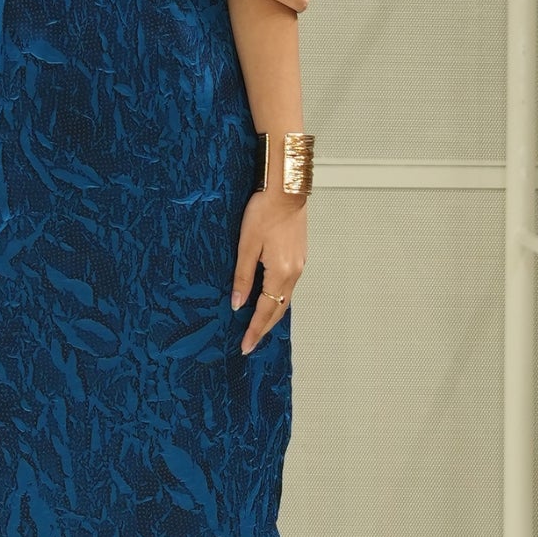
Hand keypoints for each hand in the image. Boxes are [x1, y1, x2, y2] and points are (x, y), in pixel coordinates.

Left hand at [231, 187, 306, 350]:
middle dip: (264, 328)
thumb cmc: (265, 212)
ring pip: (285, 299)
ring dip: (272, 315)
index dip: (255, 330)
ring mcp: (300, 265)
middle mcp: (294, 273)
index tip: (246, 345)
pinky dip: (279, 299)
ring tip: (258, 327)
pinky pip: (289, 286)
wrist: (287, 191)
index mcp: (280, 272)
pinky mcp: (300, 257)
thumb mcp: (246, 245)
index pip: (265, 310)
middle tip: (250, 343)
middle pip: (279, 310)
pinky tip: (270, 300)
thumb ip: (243, 276)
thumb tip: (237, 303)